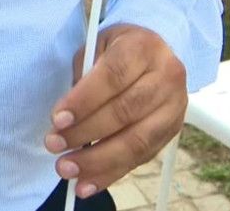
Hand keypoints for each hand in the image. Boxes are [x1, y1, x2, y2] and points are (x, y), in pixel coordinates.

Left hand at [45, 25, 187, 198]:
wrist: (154, 54)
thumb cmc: (117, 51)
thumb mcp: (96, 47)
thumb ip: (83, 75)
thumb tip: (65, 118)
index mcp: (143, 47)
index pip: (113, 76)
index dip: (84, 100)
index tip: (57, 119)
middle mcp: (166, 75)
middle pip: (125, 111)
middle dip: (85, 132)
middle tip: (54, 144)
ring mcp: (174, 105)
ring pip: (137, 140)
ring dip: (98, 160)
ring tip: (67, 168)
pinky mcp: (172, 130)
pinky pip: (141, 157)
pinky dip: (111, 173)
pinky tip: (87, 182)